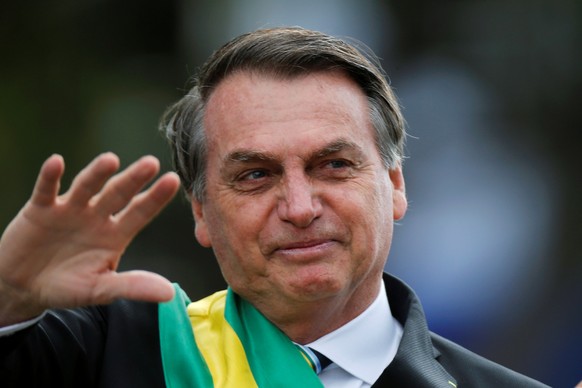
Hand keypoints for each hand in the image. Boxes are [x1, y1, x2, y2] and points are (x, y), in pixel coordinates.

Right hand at [0, 153, 180, 325]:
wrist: (25, 287)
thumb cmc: (68, 286)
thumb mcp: (101, 289)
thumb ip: (132, 286)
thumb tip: (169, 293)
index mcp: (116, 234)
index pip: (140, 212)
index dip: (156, 198)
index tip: (173, 180)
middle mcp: (97, 216)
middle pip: (118, 193)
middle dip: (133, 179)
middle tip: (151, 163)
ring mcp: (70, 209)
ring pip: (86, 187)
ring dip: (96, 174)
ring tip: (110, 160)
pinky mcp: (41, 209)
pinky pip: (46, 190)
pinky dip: (49, 177)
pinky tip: (56, 162)